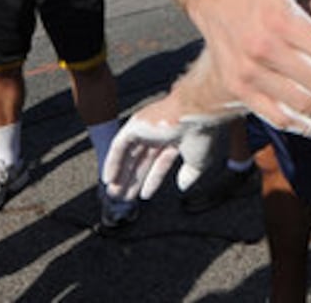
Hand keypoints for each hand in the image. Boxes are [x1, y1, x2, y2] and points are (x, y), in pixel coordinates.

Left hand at [103, 94, 219, 200]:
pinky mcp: (135, 125)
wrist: (195, 113)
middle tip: (124, 197)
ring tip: (115, 194)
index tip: (145, 195)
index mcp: (176, 138)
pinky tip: (109, 178)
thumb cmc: (201, 133)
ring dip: (122, 175)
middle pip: (142, 160)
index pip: (160, 162)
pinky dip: (113, 162)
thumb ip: (190, 174)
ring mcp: (146, 128)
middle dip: (134, 180)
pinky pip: (119, 146)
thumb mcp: (199, 161)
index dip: (153, 179)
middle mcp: (159, 132)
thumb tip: (182, 185)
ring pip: (130, 155)